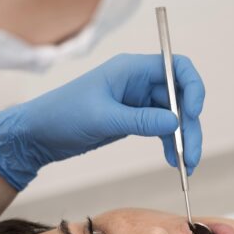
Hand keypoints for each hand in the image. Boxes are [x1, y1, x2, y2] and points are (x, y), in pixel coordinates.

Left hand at [0, 53, 204, 189]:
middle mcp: (139, 81)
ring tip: (187, 165)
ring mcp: (137, 101)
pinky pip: (161, 129)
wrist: (39, 134)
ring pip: (173, 117)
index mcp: (131, 69)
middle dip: (190, 126)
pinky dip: (171, 144)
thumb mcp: (103, 118)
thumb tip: (176, 122)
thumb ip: (141, 120)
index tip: (194, 113)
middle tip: (192, 155)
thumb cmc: (63, 115)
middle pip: (180, 98)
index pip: (176, 68)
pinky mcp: (134, 119)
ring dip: (184, 139)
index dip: (193, 88)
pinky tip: (173, 160)